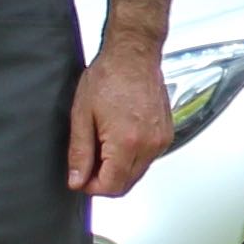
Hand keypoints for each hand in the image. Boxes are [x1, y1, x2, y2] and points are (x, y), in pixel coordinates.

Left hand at [68, 41, 176, 199]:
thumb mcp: (82, 115)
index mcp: (127, 142)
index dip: (92, 188)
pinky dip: (132, 157)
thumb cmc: (109, 76)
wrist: (133, 55)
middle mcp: (149, 144)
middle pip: (126, 184)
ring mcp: (161, 140)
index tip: (82, 177)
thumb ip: (80, 152)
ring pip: (138, 173)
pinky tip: (120, 137)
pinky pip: (148, 159)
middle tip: (89, 161)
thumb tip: (77, 180)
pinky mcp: (166, 134)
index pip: (111, 186)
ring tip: (104, 144)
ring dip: (119, 169)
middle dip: (105, 180)